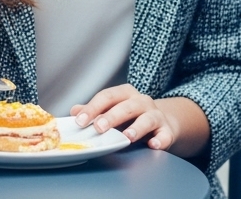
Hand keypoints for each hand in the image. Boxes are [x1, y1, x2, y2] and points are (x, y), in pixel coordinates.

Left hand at [71, 86, 209, 156]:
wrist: (163, 122)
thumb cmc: (132, 116)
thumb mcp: (113, 109)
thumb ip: (94, 111)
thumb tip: (74, 111)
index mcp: (125, 94)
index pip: (106, 97)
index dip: (92, 108)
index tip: (80, 120)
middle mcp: (141, 102)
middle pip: (126, 106)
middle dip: (112, 117)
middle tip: (99, 127)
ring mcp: (156, 115)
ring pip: (147, 119)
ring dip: (137, 128)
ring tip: (126, 137)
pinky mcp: (167, 131)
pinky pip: (165, 134)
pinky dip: (160, 139)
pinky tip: (154, 145)